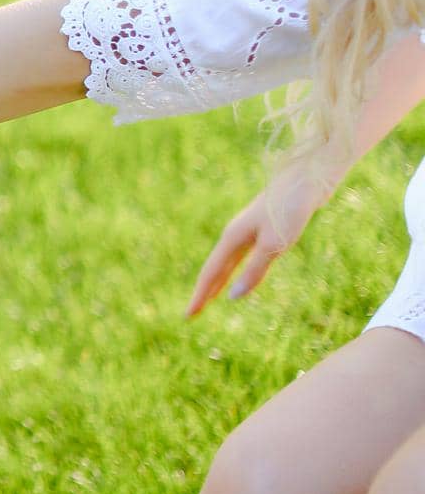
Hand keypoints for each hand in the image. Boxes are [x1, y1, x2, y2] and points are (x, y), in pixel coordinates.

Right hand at [186, 171, 331, 317]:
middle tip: (192, 313)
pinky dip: (231, 271)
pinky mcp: (260, 229)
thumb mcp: (274, 245)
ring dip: (217, 282)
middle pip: (214, 269)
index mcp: (232, 239)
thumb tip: (233, 298)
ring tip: (209, 298)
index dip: (200, 296)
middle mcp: (234, 235)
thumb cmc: (290, 209)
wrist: (307, 177)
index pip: (211, 274)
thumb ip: (254, 271)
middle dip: (204, 291)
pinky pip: (238, 257)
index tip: (187, 316)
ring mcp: (246, 231)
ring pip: (226, 263)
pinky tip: (235, 275)